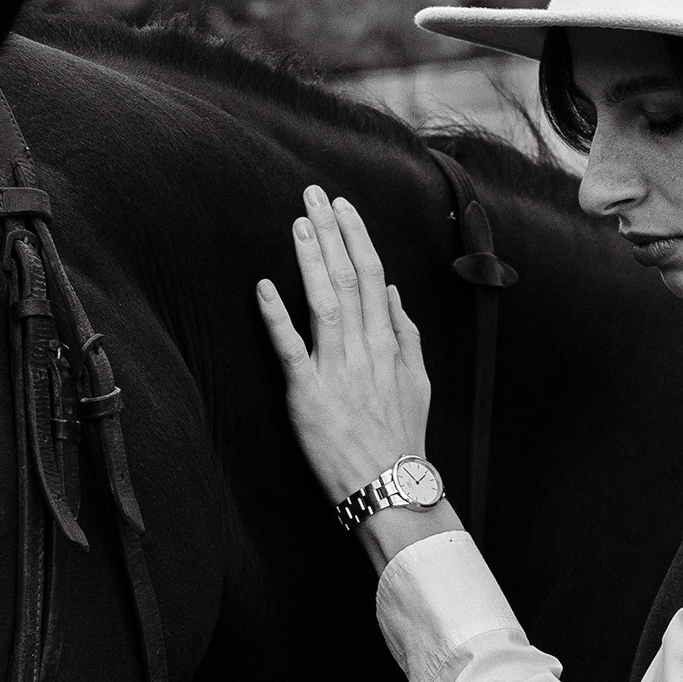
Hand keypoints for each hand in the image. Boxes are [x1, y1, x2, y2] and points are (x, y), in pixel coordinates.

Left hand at [257, 186, 456, 567]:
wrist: (391, 487)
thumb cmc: (401, 440)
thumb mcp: (418, 383)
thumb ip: (406, 336)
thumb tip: (394, 294)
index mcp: (388, 343)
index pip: (373, 276)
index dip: (356, 237)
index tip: (342, 206)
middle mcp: (364, 349)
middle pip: (349, 278)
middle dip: (330, 233)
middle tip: (312, 194)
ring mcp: (337, 370)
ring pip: (324, 303)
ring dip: (311, 260)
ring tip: (297, 224)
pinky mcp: (309, 395)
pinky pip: (291, 350)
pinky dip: (277, 317)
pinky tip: (264, 286)